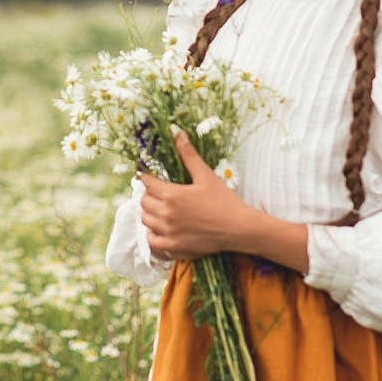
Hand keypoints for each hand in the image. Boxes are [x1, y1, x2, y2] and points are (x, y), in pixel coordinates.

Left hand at [137, 130, 256, 261]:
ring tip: (159, 209)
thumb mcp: (206, 175)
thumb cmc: (224, 201)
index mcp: (171, 194)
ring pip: (146, 220)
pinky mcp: (174, 247)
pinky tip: (160, 229)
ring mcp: (169, 232)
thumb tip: (178, 133)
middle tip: (157, 193)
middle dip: (148, 195)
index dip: (147, 178)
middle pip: (143, 202)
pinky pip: (152, 242)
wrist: (238, 228)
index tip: (149, 177)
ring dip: (149, 213)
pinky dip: (152, 235)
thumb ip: (189, 155)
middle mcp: (166, 214)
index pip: (147, 183)